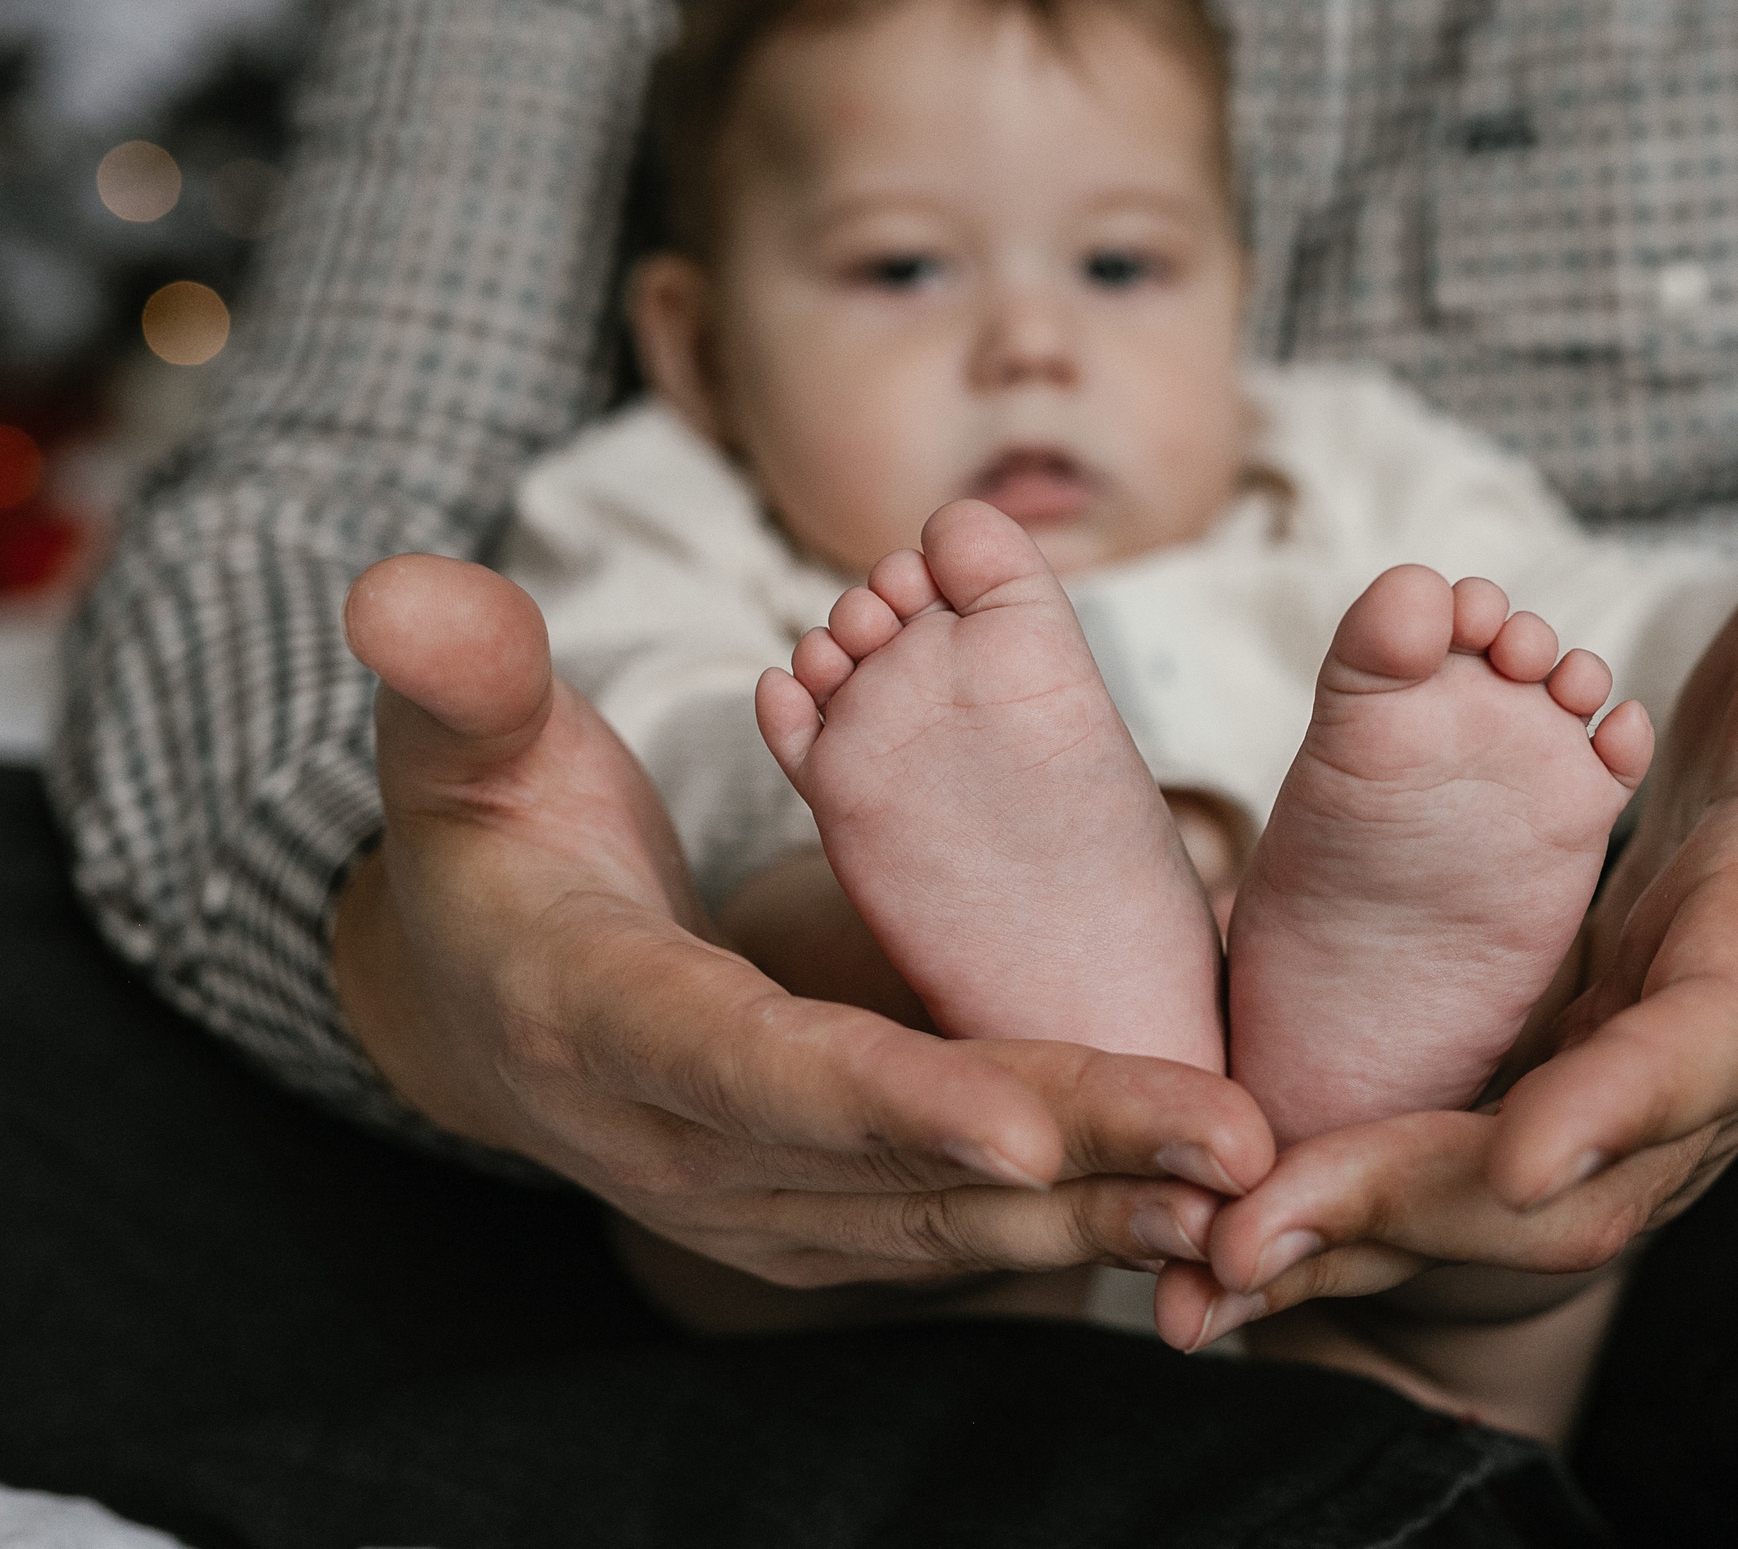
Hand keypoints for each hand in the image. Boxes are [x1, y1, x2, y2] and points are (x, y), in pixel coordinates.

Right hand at [335, 554, 1272, 1286]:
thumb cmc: (494, 851)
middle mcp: (678, 1143)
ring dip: (1095, 1210)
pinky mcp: (810, 1216)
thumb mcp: (463, 754)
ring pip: (936, 1223)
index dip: (882, 1099)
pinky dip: (1064, 1225)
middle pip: (886, 1163)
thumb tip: (408, 590)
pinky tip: (1183, 1204)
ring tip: (1241, 1180)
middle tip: (1228, 1144)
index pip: (750, 1069)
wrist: (481, 1002)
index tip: (1023, 1123)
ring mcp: (749, 1199)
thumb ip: (460, 681)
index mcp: (599, 1022)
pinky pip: (945, 1234)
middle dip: (1063, 1158)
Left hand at [1151, 437, 1737, 1343]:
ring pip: (1526, 1209)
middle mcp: (1717, 1043)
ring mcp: (1654, 1091)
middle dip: (1429, 1211)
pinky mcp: (1595, 1095)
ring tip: (1207, 1278)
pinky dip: (1374, 1222)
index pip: (1716, 1030)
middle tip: (1257, 1241)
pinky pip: (1485, 1187)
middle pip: (1592, 1172)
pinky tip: (1243, 1246)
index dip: (1631, 1096)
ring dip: (1375, 1247)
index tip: (1527, 1151)